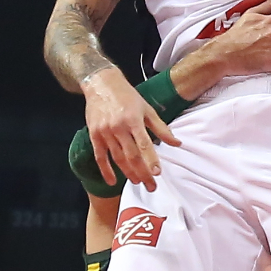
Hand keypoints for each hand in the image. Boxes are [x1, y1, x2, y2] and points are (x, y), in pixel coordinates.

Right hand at [83, 66, 179, 189]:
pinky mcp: (94, 135)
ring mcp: (105, 132)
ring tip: (138, 182)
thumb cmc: (127, 96)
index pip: (144, 145)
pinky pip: (100, 157)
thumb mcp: (147, 109)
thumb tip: (177, 144)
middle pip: (131, 156)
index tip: (157, 174)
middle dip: (142, 173)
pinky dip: (105, 171)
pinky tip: (112, 181)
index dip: (150, 160)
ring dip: (128, 173)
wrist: (100, 83)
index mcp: (133, 120)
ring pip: (117, 158)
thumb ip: (161, 128)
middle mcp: (118, 127)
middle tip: (151, 186)